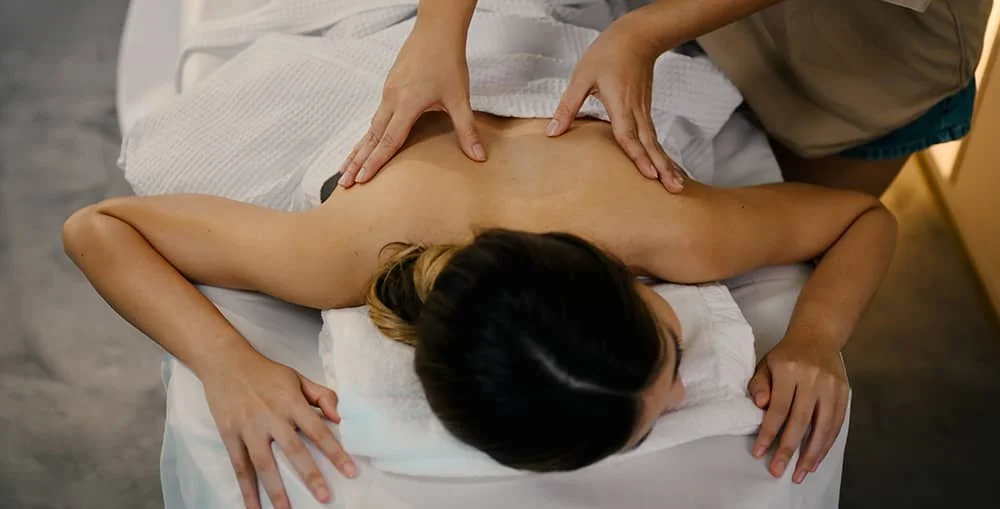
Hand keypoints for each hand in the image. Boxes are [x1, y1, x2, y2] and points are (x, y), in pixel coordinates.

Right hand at [202, 352, 355, 508]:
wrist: (225, 362)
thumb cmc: (266, 372)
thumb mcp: (298, 378)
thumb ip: (322, 396)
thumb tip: (341, 417)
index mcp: (292, 402)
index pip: (318, 430)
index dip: (335, 452)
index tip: (350, 471)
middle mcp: (271, 416)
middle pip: (294, 450)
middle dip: (311, 475)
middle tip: (325, 497)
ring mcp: (249, 428)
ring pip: (264, 464)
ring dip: (276, 490)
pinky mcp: (229, 435)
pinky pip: (239, 467)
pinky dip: (246, 490)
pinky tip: (253, 508)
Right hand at [339, 21, 483, 186]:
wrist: (437, 31)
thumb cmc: (448, 62)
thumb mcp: (460, 99)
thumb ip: (466, 130)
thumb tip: (478, 157)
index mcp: (407, 104)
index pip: (388, 140)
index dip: (375, 162)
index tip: (362, 179)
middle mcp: (391, 99)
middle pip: (371, 137)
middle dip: (356, 162)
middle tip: (344, 183)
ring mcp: (387, 92)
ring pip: (370, 127)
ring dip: (358, 149)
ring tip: (345, 168)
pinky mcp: (389, 86)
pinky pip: (375, 116)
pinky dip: (367, 133)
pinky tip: (365, 143)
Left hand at [547, 19, 683, 191]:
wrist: (636, 37)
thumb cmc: (608, 54)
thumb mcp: (582, 77)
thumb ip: (568, 107)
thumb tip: (553, 132)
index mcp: (620, 103)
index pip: (629, 135)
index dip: (638, 156)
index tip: (650, 175)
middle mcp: (636, 110)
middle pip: (651, 144)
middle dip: (663, 168)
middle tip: (675, 189)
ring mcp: (643, 111)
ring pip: (655, 142)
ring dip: (666, 164)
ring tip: (676, 185)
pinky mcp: (645, 110)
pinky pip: (653, 137)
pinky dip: (661, 153)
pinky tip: (666, 167)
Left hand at [748, 340, 849, 483]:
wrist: (818, 336)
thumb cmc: (786, 355)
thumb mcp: (766, 364)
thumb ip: (759, 385)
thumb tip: (760, 407)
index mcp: (788, 369)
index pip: (778, 408)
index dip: (769, 433)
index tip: (759, 452)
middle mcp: (812, 378)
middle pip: (800, 421)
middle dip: (788, 449)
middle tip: (778, 470)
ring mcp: (831, 386)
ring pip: (823, 426)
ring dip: (811, 454)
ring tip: (800, 473)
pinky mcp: (844, 393)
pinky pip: (836, 424)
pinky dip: (826, 444)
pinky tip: (815, 459)